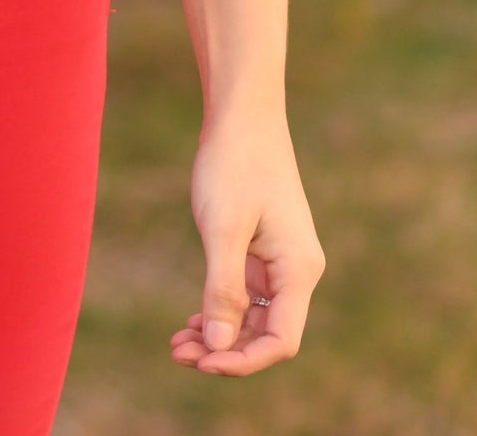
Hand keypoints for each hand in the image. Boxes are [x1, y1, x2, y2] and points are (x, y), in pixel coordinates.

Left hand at [170, 108, 325, 375]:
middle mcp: (296, 271)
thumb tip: (220, 348)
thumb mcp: (223, 228)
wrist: (242, 114)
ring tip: (178, 343)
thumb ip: (223, 289)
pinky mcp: (263, 249)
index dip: (243, 361)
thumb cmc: (235, 164)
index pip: (281, 341)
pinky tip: (193, 320)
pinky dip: (220, 310)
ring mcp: (280, 261)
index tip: (202, 362)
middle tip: (177, 353)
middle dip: (224, 351)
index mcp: (298, 270)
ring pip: (253, 317)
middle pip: (265, 334)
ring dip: (219, 334)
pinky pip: (246, 295)